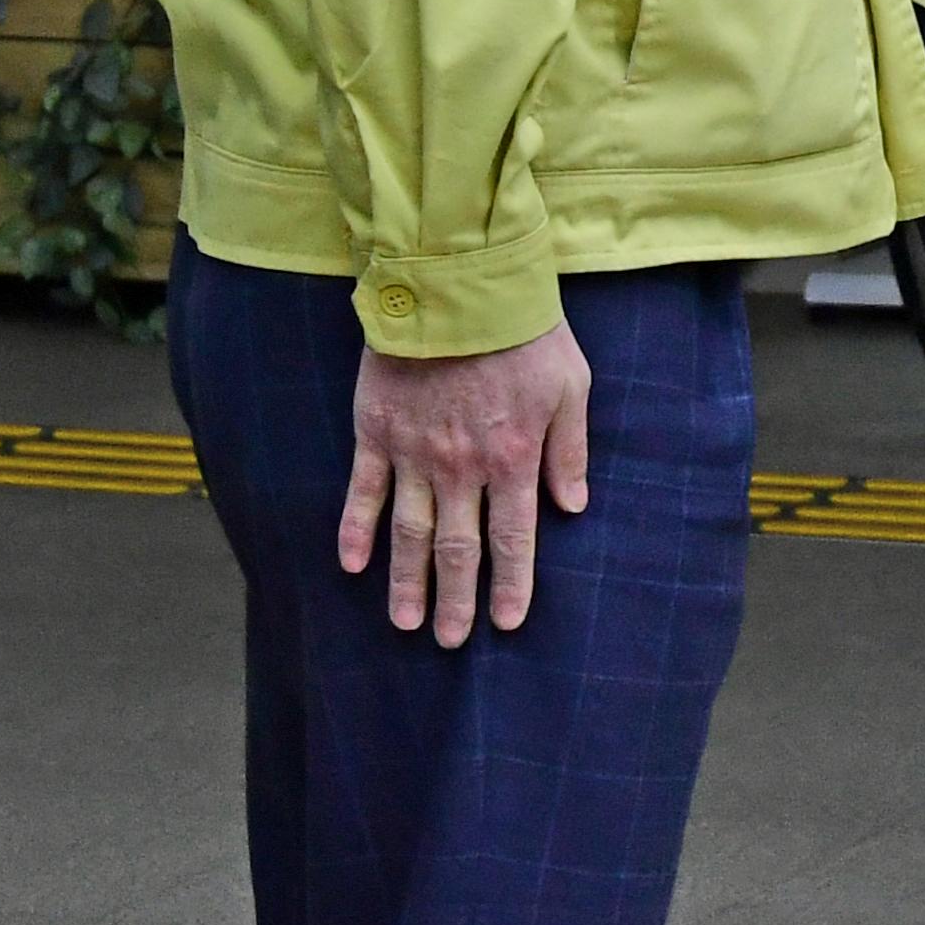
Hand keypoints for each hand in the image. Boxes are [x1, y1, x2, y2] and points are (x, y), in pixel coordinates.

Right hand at [342, 318, 592, 646]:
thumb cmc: (525, 331)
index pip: (514, 540)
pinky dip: (355, 531)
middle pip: (457, 549)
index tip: (506, 623)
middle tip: (448, 641)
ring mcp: (414, 453)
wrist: (458, 283)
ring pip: (409, 533)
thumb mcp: (571, 385)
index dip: (511, 585)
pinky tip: (351, 566)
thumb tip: (573, 506)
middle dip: (455, 600)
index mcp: (514, 459)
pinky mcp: (376, 432)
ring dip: (406, 582)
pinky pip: (363, 492)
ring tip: (404, 623)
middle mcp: (461, 468)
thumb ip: (570, 450)